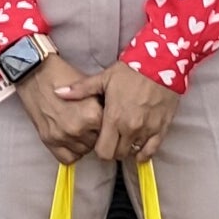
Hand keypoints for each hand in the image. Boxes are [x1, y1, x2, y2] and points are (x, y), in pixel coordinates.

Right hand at [13, 52, 103, 164]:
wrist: (35, 73)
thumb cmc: (62, 75)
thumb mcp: (89, 86)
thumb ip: (102, 104)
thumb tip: (114, 118)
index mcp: (92, 114)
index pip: (110, 130)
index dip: (107, 123)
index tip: (102, 117)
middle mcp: (77, 128)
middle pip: (97, 142)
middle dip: (95, 133)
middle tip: (90, 122)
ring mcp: (62, 136)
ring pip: (84, 151)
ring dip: (84, 142)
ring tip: (80, 129)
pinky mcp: (48, 140)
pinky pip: (68, 158)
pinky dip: (72, 152)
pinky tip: (71, 140)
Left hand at [54, 61, 179, 161]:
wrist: (161, 63)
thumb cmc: (131, 70)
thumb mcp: (103, 78)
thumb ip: (80, 90)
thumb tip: (58, 93)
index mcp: (113, 118)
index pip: (102, 151)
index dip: (99, 148)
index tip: (100, 140)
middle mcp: (130, 128)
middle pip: (117, 155)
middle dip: (112, 150)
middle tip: (112, 139)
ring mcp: (147, 130)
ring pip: (133, 154)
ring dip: (127, 149)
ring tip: (125, 138)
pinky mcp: (161, 128)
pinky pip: (151, 151)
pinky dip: (144, 152)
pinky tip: (139, 145)